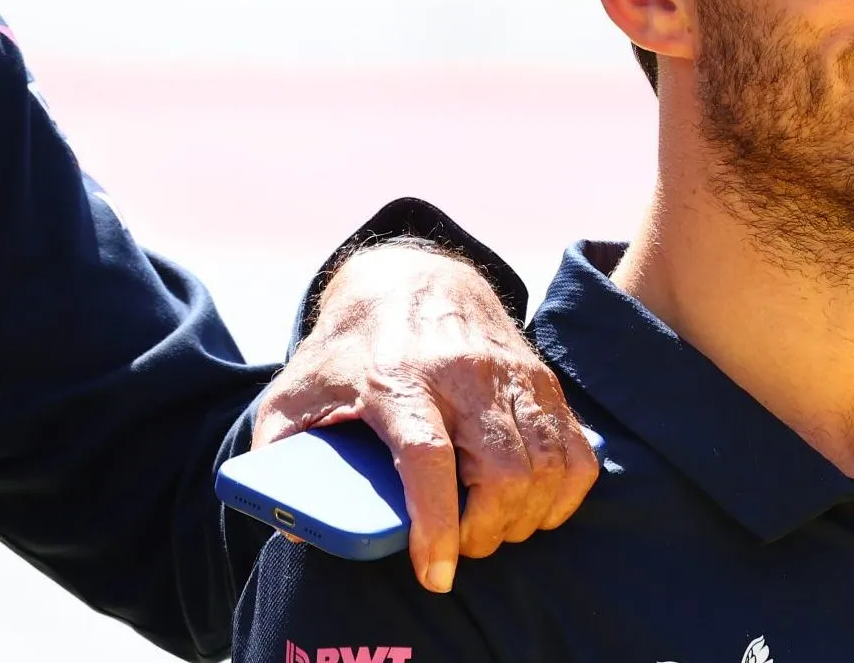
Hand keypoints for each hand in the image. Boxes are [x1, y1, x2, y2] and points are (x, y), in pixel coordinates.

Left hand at [253, 243, 596, 592]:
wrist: (409, 277)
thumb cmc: (348, 349)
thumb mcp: (294, 389)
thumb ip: (277, 449)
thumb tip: (291, 522)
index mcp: (397, 377)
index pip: (428, 459)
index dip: (436, 526)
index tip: (435, 575)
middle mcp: (462, 373)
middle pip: (503, 473)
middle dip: (486, 532)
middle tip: (459, 547)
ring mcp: (510, 374)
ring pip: (545, 468)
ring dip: (523, 520)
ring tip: (488, 530)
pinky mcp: (542, 379)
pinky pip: (576, 454)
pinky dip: (560, 495)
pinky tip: (528, 505)